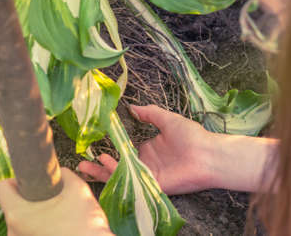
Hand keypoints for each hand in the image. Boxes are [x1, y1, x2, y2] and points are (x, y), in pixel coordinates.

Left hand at [0, 168, 113, 235]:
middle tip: (53, 199)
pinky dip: (39, 228)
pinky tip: (58, 227)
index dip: (17, 180)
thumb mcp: (78, 187)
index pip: (2, 188)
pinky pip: (28, 232)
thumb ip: (64, 174)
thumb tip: (59, 172)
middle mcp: (12, 230)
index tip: (34, 182)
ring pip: (21, 220)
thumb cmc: (85, 220)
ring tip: (58, 215)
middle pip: (12, 205)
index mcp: (18, 212)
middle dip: (30, 199)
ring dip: (35, 215)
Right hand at [79, 105, 214, 194]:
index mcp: (150, 149)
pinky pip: (131, 180)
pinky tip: (104, 163)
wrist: (208, 153)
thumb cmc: (191, 136)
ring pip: (121, 175)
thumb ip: (149, 113)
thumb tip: (132, 106)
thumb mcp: (167, 119)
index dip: (110, 148)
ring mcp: (148, 174)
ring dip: (103, 170)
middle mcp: (146, 162)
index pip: (125, 151)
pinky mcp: (152, 184)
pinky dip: (116, 173)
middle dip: (100, 165)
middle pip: (119, 165)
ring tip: (85, 164)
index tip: (94, 143)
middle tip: (82, 161)